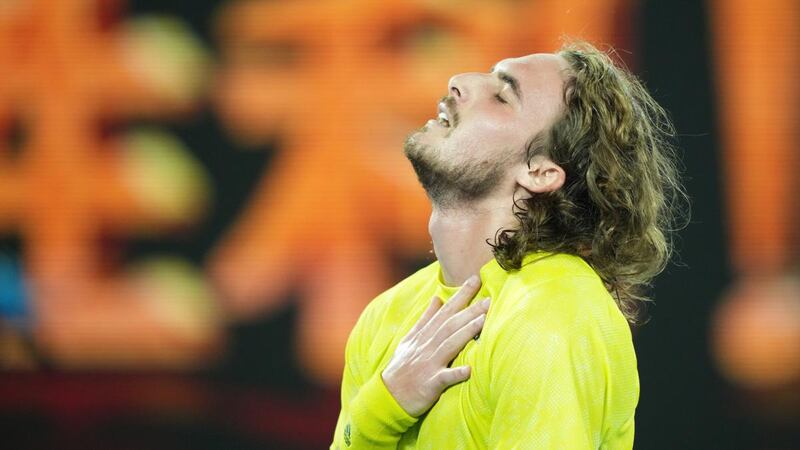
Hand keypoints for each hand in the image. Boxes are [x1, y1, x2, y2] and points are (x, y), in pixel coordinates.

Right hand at [381, 275, 490, 416]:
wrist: (387, 396)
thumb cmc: (402, 367)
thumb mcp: (409, 339)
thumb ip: (425, 319)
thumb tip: (437, 298)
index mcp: (424, 335)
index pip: (445, 311)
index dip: (460, 295)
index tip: (476, 279)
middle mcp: (427, 346)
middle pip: (450, 325)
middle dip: (470, 310)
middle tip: (490, 298)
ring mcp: (428, 364)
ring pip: (450, 345)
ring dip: (467, 332)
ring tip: (484, 321)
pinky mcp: (430, 384)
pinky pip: (444, 378)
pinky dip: (456, 373)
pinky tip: (469, 369)